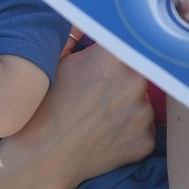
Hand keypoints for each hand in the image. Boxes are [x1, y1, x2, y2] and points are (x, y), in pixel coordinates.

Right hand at [0, 44, 154, 188]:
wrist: (42, 155)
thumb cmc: (44, 106)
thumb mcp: (59, 63)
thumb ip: (87, 46)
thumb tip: (100, 33)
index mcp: (113, 57)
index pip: (128, 42)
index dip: (119, 50)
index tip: (113, 56)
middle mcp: (134, 82)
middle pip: (137, 71)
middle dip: (122, 78)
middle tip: (98, 90)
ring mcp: (142, 113)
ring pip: (141, 101)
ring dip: (127, 105)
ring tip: (97, 116)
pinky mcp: (145, 141)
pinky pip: (142, 128)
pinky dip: (128, 130)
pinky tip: (104, 133)